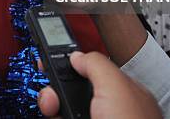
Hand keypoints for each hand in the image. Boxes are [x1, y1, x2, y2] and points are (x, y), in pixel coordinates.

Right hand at [38, 51, 161, 118]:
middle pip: (70, 94)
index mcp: (122, 94)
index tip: (48, 61)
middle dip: (54, 93)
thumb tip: (76, 56)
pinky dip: (56, 117)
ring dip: (53, 109)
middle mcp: (108, 114)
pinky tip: (56, 116)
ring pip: (63, 114)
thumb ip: (96, 64)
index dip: (69, 65)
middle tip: (51, 99)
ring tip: (52, 110)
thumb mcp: (116, 86)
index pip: (91, 72)